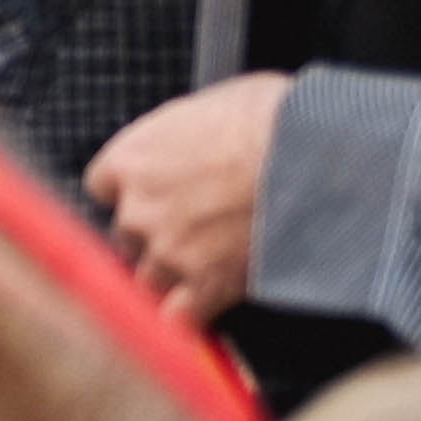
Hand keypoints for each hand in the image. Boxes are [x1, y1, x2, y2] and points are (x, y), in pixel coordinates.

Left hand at [82, 73, 288, 324]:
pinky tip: (206, 308)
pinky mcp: (206, 286)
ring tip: (206, 268)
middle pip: (126, 235)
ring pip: (148, 279)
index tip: (151, 197)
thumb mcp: (215, 103)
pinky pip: (180, 316)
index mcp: (132, 158)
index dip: (130, 194)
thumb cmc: (274, 120)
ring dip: (172, 277)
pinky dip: (191, 315)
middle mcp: (138, 208)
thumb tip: (198, 137)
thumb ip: (187, 134)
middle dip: (153, 236)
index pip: (103, 187)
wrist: (317, 163)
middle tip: (190, 232)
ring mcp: (169, 251)